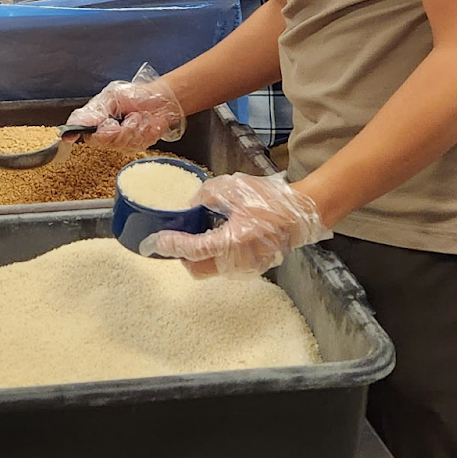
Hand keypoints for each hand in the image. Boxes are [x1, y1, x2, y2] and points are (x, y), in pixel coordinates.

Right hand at [67, 76, 186, 148]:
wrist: (160, 101)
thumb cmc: (135, 96)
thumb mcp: (113, 97)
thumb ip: (96, 111)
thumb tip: (77, 123)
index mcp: (94, 120)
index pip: (81, 132)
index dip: (82, 134)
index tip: (91, 132)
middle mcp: (104, 134)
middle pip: (105, 140)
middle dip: (121, 128)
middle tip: (129, 116)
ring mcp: (119, 143)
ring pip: (123, 143)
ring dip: (136, 127)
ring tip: (139, 117)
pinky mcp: (135, 148)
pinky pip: (138, 145)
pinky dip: (146, 132)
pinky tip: (147, 125)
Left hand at [143, 174, 329, 277]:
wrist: (302, 214)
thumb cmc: (269, 200)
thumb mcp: (232, 188)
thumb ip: (205, 197)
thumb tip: (190, 207)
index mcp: (232, 241)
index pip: (193, 250)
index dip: (172, 246)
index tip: (155, 242)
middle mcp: (237, 261)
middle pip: (197, 268)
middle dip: (182, 256)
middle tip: (175, 238)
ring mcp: (246, 268)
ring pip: (210, 269)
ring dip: (199, 256)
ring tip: (199, 233)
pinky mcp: (253, 268)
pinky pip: (225, 266)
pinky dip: (215, 256)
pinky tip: (218, 236)